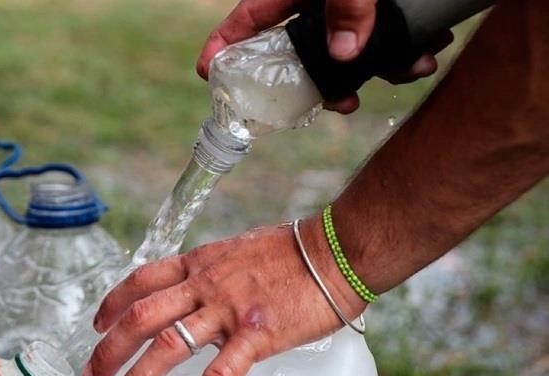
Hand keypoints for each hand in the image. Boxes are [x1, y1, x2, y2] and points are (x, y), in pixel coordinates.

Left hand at [83, 219, 364, 375]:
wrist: (336, 251)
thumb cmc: (294, 253)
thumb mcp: (239, 252)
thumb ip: (215, 273)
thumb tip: (202, 293)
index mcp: (199, 264)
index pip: (142, 279)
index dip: (113, 302)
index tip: (97, 324)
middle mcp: (204, 284)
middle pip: (141, 316)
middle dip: (109, 348)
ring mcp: (226, 310)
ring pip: (168, 345)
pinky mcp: (255, 335)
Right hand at [196, 0, 452, 113]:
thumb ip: (346, 8)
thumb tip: (344, 56)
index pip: (242, 26)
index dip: (221, 53)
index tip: (211, 79)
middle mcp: (312, 4)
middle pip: (299, 54)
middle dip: (326, 83)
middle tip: (345, 101)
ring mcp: (343, 10)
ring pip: (348, 52)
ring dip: (380, 67)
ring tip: (412, 67)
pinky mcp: (374, 10)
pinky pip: (382, 38)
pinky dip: (406, 48)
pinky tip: (428, 47)